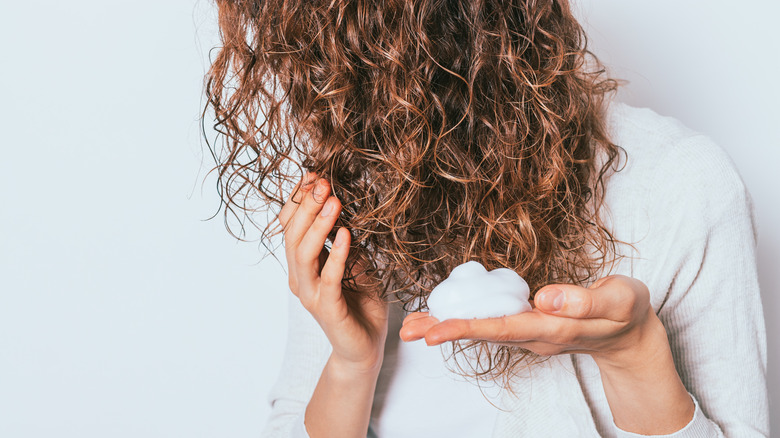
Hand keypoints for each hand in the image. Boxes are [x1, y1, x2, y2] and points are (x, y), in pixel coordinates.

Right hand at [279, 173, 387, 372]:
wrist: (364, 347)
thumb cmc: (359, 303)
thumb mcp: (356, 262)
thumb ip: (346, 240)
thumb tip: (347, 206)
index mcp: (302, 264)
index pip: (290, 226)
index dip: (299, 200)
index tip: (314, 174)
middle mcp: (299, 278)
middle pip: (293, 235)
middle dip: (307, 206)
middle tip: (323, 182)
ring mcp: (311, 294)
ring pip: (303, 254)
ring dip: (318, 225)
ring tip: (334, 202)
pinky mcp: (327, 308)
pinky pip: (328, 278)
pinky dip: (336, 254)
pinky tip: (347, 235)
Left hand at [399, 275, 661, 368]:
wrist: (628, 333)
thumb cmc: (626, 312)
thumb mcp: (620, 300)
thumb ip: (585, 301)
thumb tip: (544, 298)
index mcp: (554, 328)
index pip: (505, 328)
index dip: (469, 328)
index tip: (436, 331)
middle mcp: (535, 335)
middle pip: (484, 334)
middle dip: (446, 331)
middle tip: (408, 331)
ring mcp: (529, 333)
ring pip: (483, 330)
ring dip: (447, 327)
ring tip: (411, 326)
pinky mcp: (527, 325)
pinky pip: (490, 323)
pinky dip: (463, 319)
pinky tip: (440, 316)